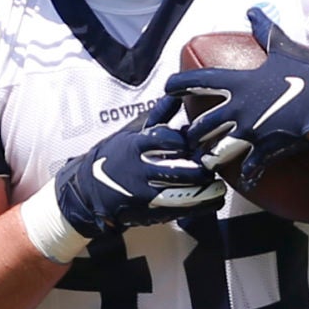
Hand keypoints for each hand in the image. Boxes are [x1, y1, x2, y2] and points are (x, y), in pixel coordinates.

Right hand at [47, 98, 223, 238]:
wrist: (89, 190)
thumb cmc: (116, 157)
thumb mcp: (132, 133)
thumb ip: (157, 116)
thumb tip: (176, 95)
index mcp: (136, 145)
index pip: (167, 139)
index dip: (187, 140)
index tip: (200, 141)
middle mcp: (139, 169)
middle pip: (178, 169)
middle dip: (201, 168)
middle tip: (216, 164)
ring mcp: (143, 193)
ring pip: (181, 193)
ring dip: (204, 191)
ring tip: (218, 186)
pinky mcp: (147, 212)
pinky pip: (178, 211)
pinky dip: (199, 206)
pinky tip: (213, 200)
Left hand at [165, 6, 308, 185]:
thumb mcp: (284, 45)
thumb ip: (263, 28)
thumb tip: (252, 10)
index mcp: (240, 82)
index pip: (196, 81)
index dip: (177, 85)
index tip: (167, 90)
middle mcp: (240, 107)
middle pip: (201, 126)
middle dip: (192, 135)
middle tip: (190, 138)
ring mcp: (253, 130)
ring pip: (216, 153)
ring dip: (209, 159)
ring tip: (207, 163)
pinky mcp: (269, 149)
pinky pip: (248, 169)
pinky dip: (245, 175)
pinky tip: (246, 177)